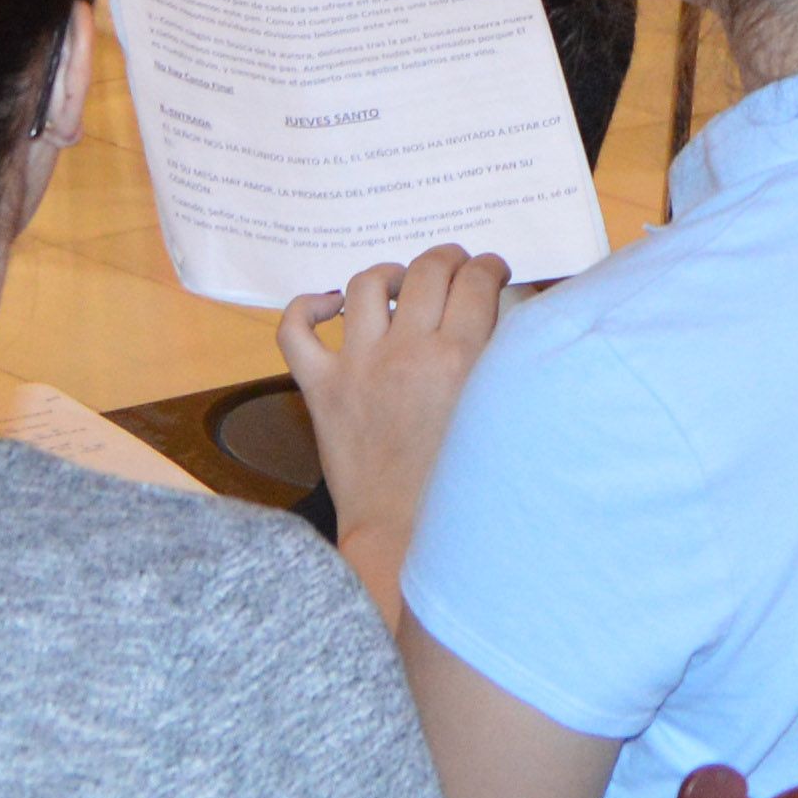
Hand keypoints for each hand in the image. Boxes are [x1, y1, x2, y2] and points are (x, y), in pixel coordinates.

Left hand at [280, 244, 508, 578]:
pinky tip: (331, 306)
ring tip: (403, 285)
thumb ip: (500, 363)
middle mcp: (407, 352)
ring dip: (391, 274)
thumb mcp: (496, 416)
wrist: (403, 536)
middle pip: (428, 270)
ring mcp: (358, 366)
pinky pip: (296, 330)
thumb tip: (502, 317)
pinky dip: (309, 307)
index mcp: (460, 358)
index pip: (477, 281)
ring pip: (367, 284)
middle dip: (449, 260)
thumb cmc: (459, 486)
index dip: (489, 268)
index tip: (492, 274)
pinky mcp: (320, 388)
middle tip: (457, 270)